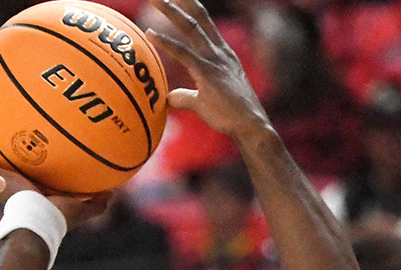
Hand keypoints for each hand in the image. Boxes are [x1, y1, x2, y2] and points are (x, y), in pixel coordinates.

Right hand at [0, 131, 112, 229]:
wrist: (36, 223)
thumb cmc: (57, 217)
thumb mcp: (82, 208)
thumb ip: (98, 201)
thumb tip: (115, 190)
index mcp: (37, 191)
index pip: (37, 174)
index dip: (40, 162)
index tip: (42, 146)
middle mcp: (19, 185)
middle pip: (14, 164)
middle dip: (12, 149)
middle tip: (12, 129)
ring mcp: (4, 181)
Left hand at [145, 0, 271, 139]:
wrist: (250, 126)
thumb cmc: (230, 116)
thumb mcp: (204, 102)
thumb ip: (186, 96)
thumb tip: (169, 98)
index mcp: (222, 55)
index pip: (204, 25)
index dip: (191, 9)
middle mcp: (219, 53)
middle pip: (196, 20)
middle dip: (178, 5)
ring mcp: (214, 61)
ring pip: (190, 29)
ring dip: (171, 12)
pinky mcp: (208, 73)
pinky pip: (184, 53)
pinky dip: (166, 43)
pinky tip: (150, 34)